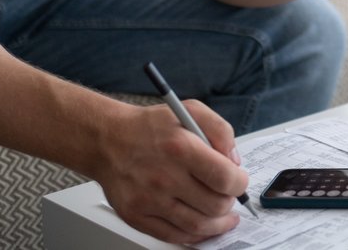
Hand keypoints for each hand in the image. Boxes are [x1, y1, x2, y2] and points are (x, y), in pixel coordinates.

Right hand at [97, 100, 249, 244]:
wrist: (107, 140)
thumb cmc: (149, 127)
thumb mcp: (190, 110)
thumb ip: (220, 130)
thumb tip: (234, 161)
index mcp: (181, 148)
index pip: (224, 178)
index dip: (239, 183)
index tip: (239, 181)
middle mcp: (164, 176)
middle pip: (214, 205)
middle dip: (229, 203)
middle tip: (229, 197)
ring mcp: (149, 200)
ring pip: (197, 225)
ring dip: (217, 224)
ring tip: (223, 217)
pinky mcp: (136, 216)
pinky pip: (172, 236)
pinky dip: (193, 235)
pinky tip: (201, 226)